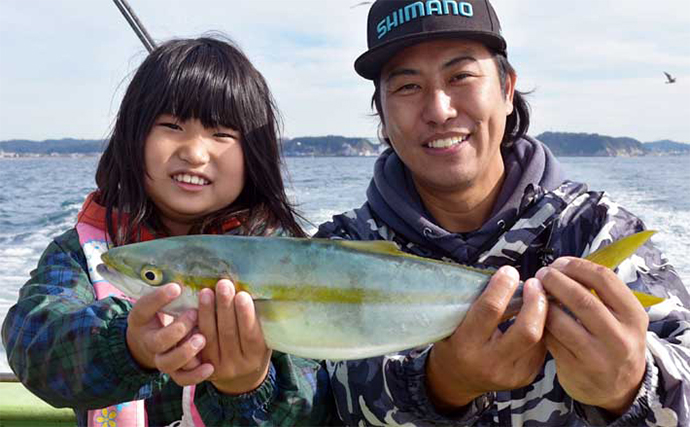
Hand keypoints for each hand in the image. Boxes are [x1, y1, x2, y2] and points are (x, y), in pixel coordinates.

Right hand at [126, 283, 213, 385]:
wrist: (151, 341)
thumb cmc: (162, 313)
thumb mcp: (159, 300)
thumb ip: (168, 293)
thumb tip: (182, 283)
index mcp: (141, 320)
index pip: (144, 309)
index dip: (158, 298)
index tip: (177, 287)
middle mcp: (149, 342)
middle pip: (158, 341)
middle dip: (177, 328)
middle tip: (194, 314)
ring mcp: (161, 359)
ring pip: (169, 362)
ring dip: (186, 351)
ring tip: (202, 339)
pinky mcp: (174, 372)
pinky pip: (182, 379)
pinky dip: (195, 375)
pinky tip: (210, 366)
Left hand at [198, 279, 271, 394]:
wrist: (239, 375)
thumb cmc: (252, 345)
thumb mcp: (263, 338)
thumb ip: (257, 322)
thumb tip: (251, 290)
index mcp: (256, 357)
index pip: (250, 335)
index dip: (246, 315)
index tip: (242, 294)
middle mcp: (237, 365)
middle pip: (228, 334)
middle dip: (225, 307)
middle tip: (223, 285)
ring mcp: (217, 367)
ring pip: (210, 338)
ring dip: (207, 312)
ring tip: (206, 292)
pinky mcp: (201, 365)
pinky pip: (196, 344)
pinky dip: (195, 325)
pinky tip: (193, 308)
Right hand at [426, 266, 547, 410]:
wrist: (456, 381)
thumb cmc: (453, 343)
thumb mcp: (455, 323)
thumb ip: (479, 305)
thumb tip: (508, 279)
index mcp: (466, 345)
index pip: (490, 310)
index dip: (503, 286)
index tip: (509, 271)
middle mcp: (490, 363)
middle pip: (527, 330)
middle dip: (536, 301)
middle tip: (535, 283)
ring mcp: (511, 374)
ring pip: (541, 338)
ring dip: (543, 313)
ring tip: (539, 296)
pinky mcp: (526, 378)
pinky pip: (542, 348)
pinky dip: (542, 328)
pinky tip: (537, 317)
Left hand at [538, 257, 647, 414]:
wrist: (620, 388)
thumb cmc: (613, 341)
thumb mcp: (621, 317)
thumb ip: (599, 293)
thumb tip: (561, 266)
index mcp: (633, 315)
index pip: (604, 278)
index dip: (576, 266)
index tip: (559, 263)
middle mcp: (620, 336)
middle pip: (581, 298)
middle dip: (555, 281)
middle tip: (542, 274)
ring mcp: (598, 355)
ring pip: (561, 320)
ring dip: (542, 302)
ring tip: (535, 293)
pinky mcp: (576, 368)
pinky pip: (550, 339)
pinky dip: (539, 323)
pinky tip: (536, 316)